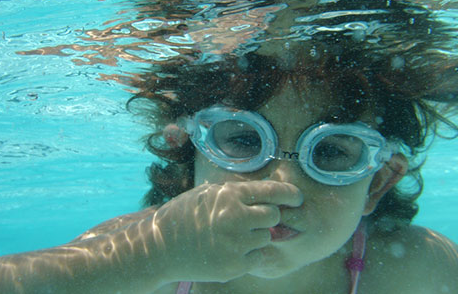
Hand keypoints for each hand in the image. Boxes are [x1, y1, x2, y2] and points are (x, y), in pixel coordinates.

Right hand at [151, 180, 302, 282]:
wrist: (160, 248)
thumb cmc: (185, 216)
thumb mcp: (209, 194)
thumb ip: (239, 193)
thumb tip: (272, 194)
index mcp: (230, 195)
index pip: (274, 192)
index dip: (290, 194)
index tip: (297, 198)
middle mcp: (235, 217)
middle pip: (274, 215)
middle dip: (267, 216)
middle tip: (251, 219)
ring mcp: (235, 244)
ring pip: (266, 237)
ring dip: (256, 236)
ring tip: (232, 236)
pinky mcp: (234, 265)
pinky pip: (258, 256)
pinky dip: (250, 254)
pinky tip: (230, 249)